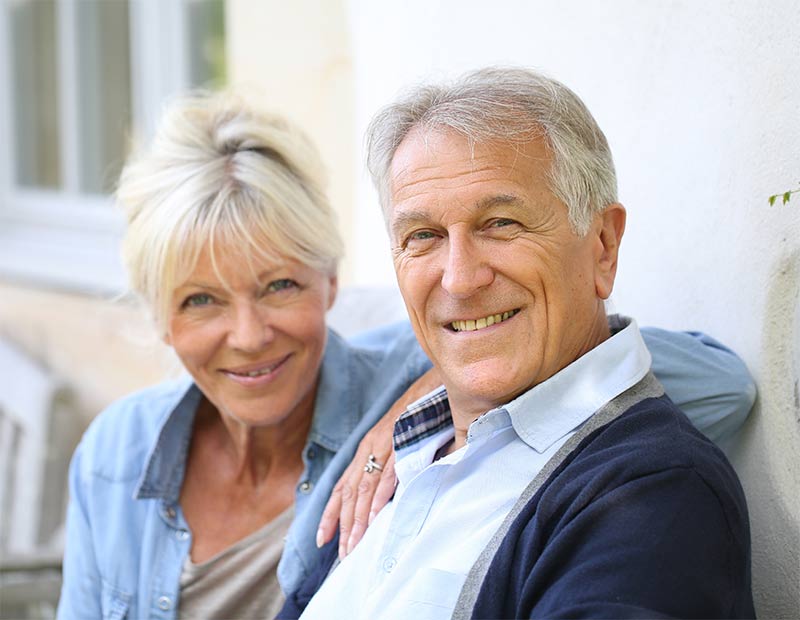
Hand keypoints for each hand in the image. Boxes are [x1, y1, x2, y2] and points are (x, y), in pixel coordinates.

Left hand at [316, 366, 440, 557]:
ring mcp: (384, 443)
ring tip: (354, 547)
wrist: (436, 382)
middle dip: (344, 526)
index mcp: (366, 448)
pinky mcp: (401, 442)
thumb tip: (388, 496)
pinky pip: (388, 475)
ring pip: (365, 489)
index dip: (331, 513)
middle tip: (342, 555)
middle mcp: (369, 446)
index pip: (342, 486)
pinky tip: (374, 519)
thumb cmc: (420, 412)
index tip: (322, 539)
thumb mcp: (399, 439)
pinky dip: (380, 498)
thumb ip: (392, 464)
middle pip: (350, 493)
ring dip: (359, 520)